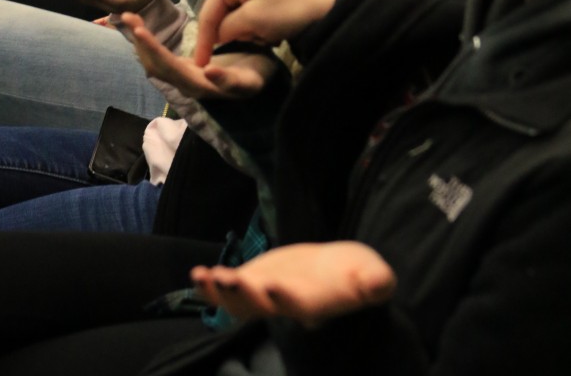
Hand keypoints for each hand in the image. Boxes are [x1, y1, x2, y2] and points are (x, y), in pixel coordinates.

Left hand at [123, 14, 276, 98]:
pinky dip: (147, 42)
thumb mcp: (249, 81)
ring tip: (128, 17)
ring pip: (154, 62)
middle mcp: (186, 84)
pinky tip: (139, 27)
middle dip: (140, 41)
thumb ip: (229, 80)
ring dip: (140, 41)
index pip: (169, 68)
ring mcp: (183, 78)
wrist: (260, 80)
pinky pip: (159, 57)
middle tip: (127, 16)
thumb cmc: (256, 75)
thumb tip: (208, 70)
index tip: (139, 31)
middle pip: (155, 65)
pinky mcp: (183, 70)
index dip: (153, 50)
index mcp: (199, 85)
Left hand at [191, 242, 395, 326]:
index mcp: (318, 302)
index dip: (287, 298)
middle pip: (262, 306)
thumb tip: (381, 283)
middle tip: (227, 280)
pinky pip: (230, 288)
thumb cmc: (360, 274)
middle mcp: (288, 304)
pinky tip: (197, 275)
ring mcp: (267, 296)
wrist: (340, 274)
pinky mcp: (255, 282)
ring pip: (239, 301)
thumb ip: (375, 281)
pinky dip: (212, 285)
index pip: (301, 304)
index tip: (273, 286)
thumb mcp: (373, 273)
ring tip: (202, 277)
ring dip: (220, 292)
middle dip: (242, 295)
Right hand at [195, 0, 342, 64]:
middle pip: (221, 11)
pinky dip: (258, 25)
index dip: (203, 40)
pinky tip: (273, 32)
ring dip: (248, 30)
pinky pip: (250, 11)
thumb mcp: (253, 21)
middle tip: (255, 41)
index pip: (208, 11)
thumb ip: (226, 28)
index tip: (200, 65)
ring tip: (268, 35)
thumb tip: (218, 35)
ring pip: (236, 14)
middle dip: (233, 32)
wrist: (329, 5)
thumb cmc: (289, 10)